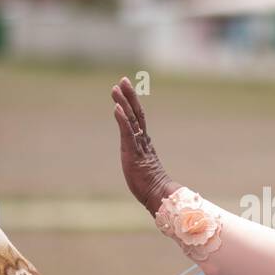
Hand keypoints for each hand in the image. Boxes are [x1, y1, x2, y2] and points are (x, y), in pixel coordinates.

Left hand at [111, 76, 178, 213]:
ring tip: (116, 88)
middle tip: (123, 80)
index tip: (126, 89)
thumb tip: (142, 162)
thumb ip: (142, 161)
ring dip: (124, 102)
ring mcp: (138, 145)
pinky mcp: (133, 152)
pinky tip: (117, 108)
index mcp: (144, 143)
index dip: (132, 103)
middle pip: (137, 113)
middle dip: (129, 96)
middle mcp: (142, 140)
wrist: (158, 195)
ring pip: (132, 119)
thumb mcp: (143, 170)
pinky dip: (122, 119)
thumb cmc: (152, 187)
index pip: (138, 118)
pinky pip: (127, 132)